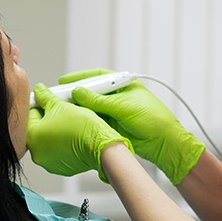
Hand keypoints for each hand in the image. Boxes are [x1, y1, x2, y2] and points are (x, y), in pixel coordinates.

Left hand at [27, 83, 131, 181]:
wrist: (100, 144)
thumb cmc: (81, 128)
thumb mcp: (60, 105)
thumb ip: (45, 97)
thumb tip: (40, 91)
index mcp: (31, 137)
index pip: (30, 114)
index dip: (40, 105)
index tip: (48, 101)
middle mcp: (36, 153)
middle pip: (38, 129)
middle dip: (48, 119)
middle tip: (60, 111)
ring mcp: (49, 162)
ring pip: (48, 141)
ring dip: (55, 132)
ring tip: (69, 123)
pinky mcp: (61, 167)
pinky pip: (58, 152)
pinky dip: (63, 144)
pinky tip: (72, 135)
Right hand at [60, 69, 204, 183]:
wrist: (164, 143)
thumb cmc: (152, 119)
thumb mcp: (123, 106)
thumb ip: (99, 100)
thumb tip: (78, 92)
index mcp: (123, 85)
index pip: (98, 77)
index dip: (80, 78)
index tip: (63, 81)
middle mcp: (118, 96)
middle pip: (92, 92)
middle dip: (75, 94)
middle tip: (58, 96)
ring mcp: (115, 111)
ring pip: (91, 108)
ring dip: (78, 108)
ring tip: (62, 109)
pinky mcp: (113, 126)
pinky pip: (94, 120)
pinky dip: (84, 120)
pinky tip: (73, 121)